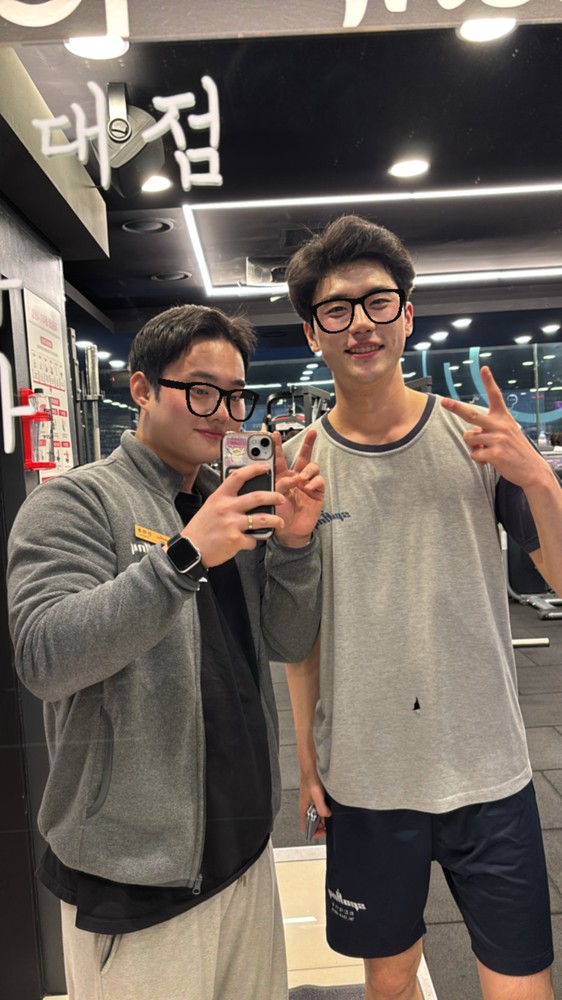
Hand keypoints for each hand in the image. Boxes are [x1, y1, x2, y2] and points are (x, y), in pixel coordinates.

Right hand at [178, 463, 285, 566]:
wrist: (190, 550)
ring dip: (276, 520)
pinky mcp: (235, 540)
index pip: (238, 476)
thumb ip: (226, 499)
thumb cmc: (201, 529)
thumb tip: (245, 494)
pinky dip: (253, 541)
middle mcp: (226, 508)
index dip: (254, 469)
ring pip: (263, 519)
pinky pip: (253, 540)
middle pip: (258, 497)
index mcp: (219, 497)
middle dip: (275, 496)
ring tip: (280, 522)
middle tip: (281, 499)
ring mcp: (232, 524)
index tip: (265, 467)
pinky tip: (248, 541)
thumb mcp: (210, 507)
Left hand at [273, 429, 324, 546]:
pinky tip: (308, 487)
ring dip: (308, 470)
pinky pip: (319, 481)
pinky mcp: (317, 492)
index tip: (273, 434)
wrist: (289, 532)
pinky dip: (314, 481)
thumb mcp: (271, 499)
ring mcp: (307, 484)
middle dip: (308, 443)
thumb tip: (288, 477)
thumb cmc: (277, 516)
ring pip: (312, 467)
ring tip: (302, 478)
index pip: (279, 458)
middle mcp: (295, 477)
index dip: (277, 446)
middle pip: (303, 456)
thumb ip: (277, 485)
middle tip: (312, 432)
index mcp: (281, 476)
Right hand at [299, 766, 330, 838]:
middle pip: (312, 823)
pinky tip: (329, 806)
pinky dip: (324, 809)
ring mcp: (310, 802)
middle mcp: (306, 806)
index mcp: (303, 808)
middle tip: (328, 823)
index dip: (313, 833)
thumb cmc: (310, 777)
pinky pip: (319, 808)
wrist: (311, 766)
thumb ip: (321, 807)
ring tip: (329, 814)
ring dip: (323, 817)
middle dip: (321, 825)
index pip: (305, 828)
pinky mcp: (314, 797)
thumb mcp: (317, 794)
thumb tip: (327, 815)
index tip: (321, 832)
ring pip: (316, 815)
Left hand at [440, 366, 550, 489]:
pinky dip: (479, 460)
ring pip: (469, 438)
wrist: (531, 469)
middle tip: (443, 402)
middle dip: (456, 408)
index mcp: (504, 417)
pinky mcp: (495, 453)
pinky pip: (474, 455)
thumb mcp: (507, 433)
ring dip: (473, 446)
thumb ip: (488, 429)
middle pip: (472, 414)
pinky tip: (490, 460)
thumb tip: (471, 434)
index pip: (496, 396)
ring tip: (486, 450)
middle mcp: (500, 425)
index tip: (484, 368)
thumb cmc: (515, 450)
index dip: (489, 382)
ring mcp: (497, 439)